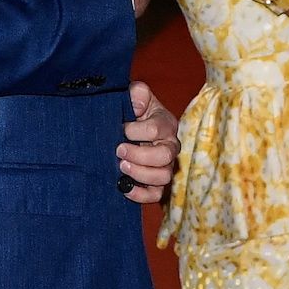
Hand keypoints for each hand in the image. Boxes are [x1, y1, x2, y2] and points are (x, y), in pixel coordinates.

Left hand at [118, 79, 178, 204]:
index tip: (122, 128)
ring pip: (163, 177)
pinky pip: (155, 195)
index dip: (137, 131)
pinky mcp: (155, 184)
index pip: (157, 130)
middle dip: (140, 155)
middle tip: (119, 149)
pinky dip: (140, 195)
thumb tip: (139, 105)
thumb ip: (138, 92)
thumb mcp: (136, 95)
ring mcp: (164, 167)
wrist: (127, 128)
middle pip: (165, 156)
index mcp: (166, 125)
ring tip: (122, 166)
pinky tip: (124, 187)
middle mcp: (170, 147)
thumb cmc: (133, 111)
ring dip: (140, 174)